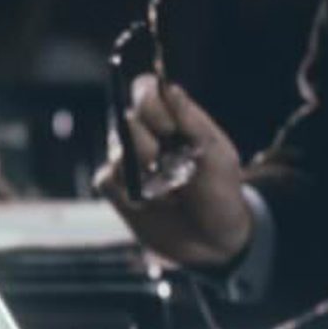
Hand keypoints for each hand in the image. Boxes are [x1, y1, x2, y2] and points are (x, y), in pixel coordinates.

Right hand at [93, 76, 253, 268]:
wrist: (213, 242)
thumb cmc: (220, 194)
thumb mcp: (217, 155)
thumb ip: (191, 121)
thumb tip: (169, 86)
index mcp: (173, 120)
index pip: (145, 89)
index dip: (149, 101)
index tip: (168, 128)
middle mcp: (146, 135)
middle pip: (126, 116)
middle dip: (147, 141)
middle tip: (167, 163)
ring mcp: (129, 162)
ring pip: (116, 147)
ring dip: (143, 169)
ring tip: (170, 191)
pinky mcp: (116, 189)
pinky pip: (107, 178)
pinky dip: (129, 192)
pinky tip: (152, 204)